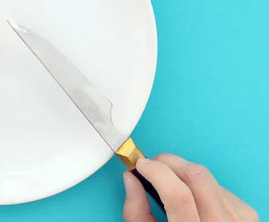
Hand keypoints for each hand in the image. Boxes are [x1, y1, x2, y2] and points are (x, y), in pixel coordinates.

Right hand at [123, 154, 258, 221]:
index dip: (157, 173)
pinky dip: (200, 184)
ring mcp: (238, 220)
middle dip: (168, 162)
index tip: (141, 164)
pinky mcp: (246, 214)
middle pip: (195, 177)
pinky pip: (219, 186)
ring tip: (170, 181)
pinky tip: (192, 197)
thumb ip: (136, 212)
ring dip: (182, 171)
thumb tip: (131, 178)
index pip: (178, 195)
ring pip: (207, 177)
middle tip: (153, 165)